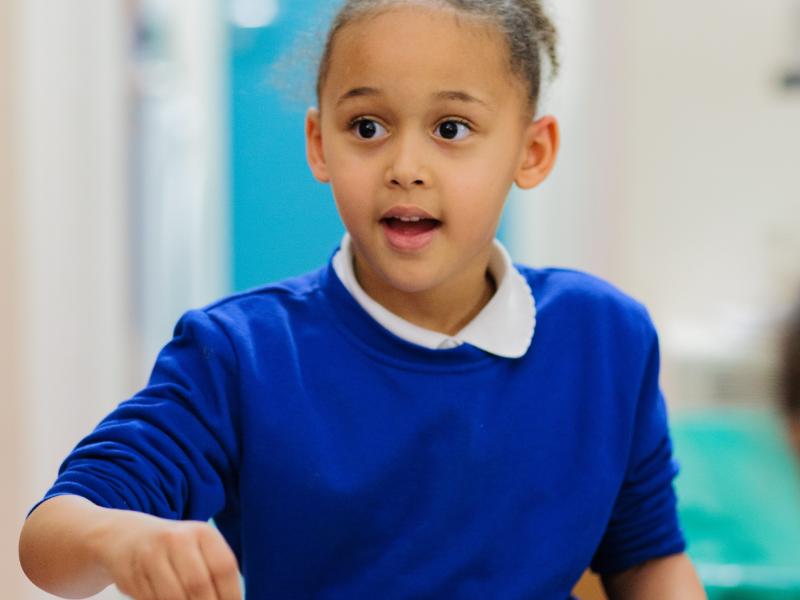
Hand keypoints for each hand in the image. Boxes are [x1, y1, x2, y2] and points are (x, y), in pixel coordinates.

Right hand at [91, 509, 241, 599]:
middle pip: (199, 584)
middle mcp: (177, 539)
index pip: (223, 567)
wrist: (127, 536)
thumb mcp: (198, 548)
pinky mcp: (132, 573)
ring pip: (174, 596)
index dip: (231, 594)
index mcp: (202, 533)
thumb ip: (214, 572)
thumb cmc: (174, 548)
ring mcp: (152, 555)